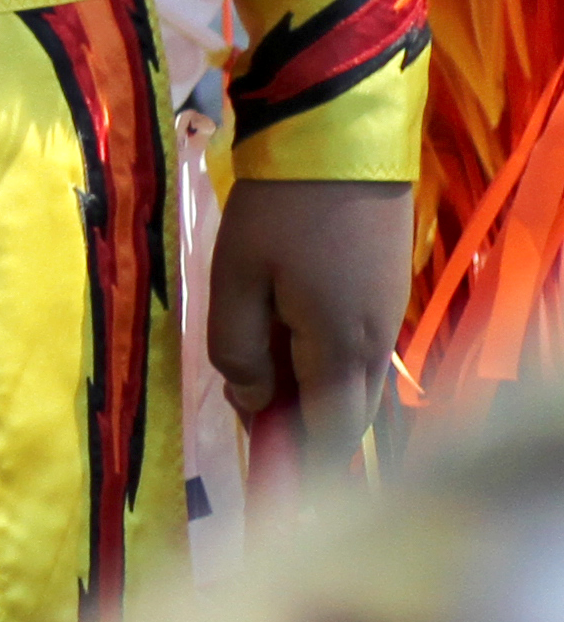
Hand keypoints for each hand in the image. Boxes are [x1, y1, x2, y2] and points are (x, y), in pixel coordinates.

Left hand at [207, 176, 410, 465]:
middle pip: (345, 415)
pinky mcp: (380, 289)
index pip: (329, 435)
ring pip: (350, 382)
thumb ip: (239, 346)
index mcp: (340, 351)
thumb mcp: (236, 276)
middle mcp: (374, 344)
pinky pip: (353, 349)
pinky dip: (322, 361)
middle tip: (251, 428)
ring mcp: (384, 315)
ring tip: (256, 385)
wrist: (339, 140)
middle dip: (302, 432)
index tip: (264, 481)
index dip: (298, 464)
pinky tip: (282, 343)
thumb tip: (253, 400)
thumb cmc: (279, 211)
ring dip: (309, 394)